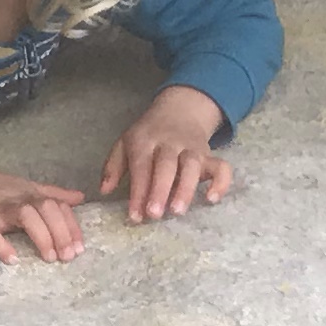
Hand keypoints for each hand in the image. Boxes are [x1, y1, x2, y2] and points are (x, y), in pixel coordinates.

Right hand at [0, 156, 91, 264]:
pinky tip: (12, 260)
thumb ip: (52, 194)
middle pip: (46, 209)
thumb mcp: (24, 187)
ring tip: (49, 258)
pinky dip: (1, 245)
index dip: (72, 227)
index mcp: (30, 192)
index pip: (58, 206)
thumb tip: (80, 198)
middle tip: (68, 257)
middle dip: (61, 233)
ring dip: (41, 236)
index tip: (80, 248)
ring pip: (25, 216)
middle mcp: (17, 198)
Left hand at [100, 85, 235, 223]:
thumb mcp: (125, 143)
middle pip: (165, 165)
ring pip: (191, 165)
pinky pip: (220, 167)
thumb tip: (104, 191)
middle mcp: (169, 143)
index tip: (134, 216)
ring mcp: (191, 148)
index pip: (140, 166)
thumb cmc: (148, 134)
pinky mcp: (209, 154)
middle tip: (154, 215)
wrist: (180, 109)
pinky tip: (212, 199)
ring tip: (177, 211)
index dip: (138, 191)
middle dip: (160, 190)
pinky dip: (220, 182)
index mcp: (144, 140)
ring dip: (185, 189)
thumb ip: (113, 166)